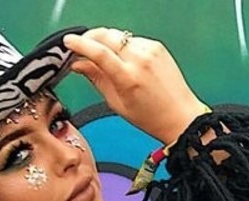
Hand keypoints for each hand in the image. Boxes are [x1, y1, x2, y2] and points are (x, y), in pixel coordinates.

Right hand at [62, 28, 208, 144]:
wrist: (180, 115)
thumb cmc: (150, 116)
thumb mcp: (117, 103)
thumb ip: (96, 79)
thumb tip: (78, 65)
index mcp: (128, 78)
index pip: (99, 52)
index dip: (80, 45)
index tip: (68, 42)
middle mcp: (140, 59)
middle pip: (107, 36)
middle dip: (90, 37)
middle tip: (80, 46)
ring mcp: (150, 50)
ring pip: (118, 36)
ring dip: (106, 42)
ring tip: (101, 56)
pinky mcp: (156, 46)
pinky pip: (132, 40)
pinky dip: (122, 47)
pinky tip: (123, 60)